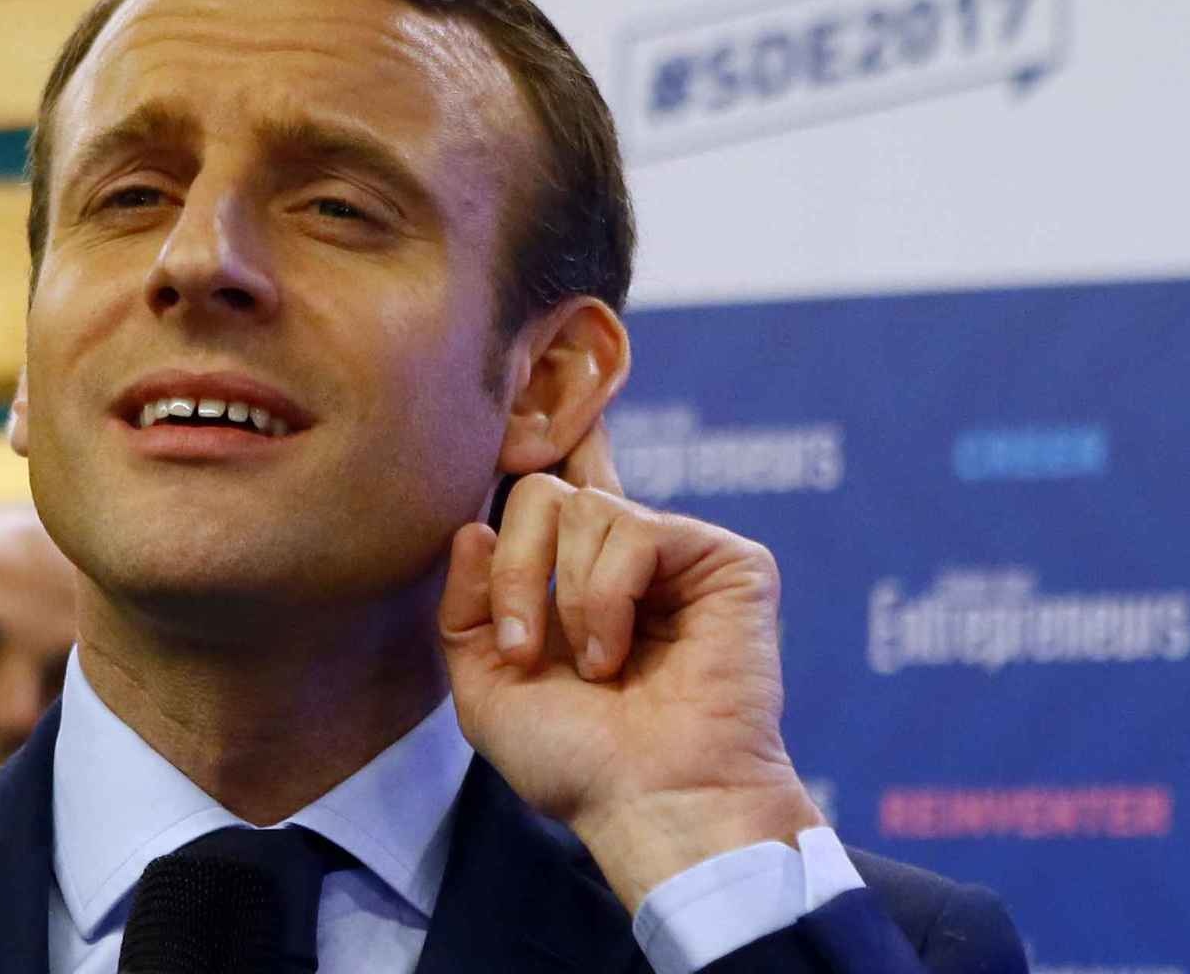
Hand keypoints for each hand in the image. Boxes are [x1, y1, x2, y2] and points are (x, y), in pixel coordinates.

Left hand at [438, 420, 823, 911]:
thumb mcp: (487, 687)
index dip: (551, 430)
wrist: (650, 801)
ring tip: (594, 668)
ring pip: (586, 509)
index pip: (559, 484)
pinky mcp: (724, 559)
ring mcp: (676, 554)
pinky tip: (620, 653)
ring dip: (565, 598)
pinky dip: (606, 598)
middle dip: (517, 570)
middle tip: (522, 646)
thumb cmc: (576, 760)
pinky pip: (636, 531)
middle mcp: (625, 557)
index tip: (535, 387)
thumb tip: (475, 525)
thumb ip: (465, 607)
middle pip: (543, 492)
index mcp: (574, 579)